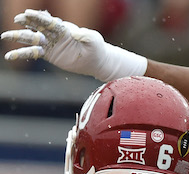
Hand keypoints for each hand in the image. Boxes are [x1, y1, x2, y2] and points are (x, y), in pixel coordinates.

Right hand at [2, 9, 145, 80]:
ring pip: (31, 39)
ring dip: (18, 37)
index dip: (39, 17)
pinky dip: (21, 54)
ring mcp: (50, 44)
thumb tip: (76, 33)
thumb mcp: (93, 39)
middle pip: (37, 27)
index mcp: (64, 29)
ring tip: (4, 36)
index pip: (49, 22)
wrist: (96, 60)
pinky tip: (10, 56)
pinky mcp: (48, 54)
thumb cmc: (96, 47)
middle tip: (17, 19)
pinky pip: (32, 53)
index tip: (28, 13)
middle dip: (27, 23)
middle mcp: (54, 34)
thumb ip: (86, 35)